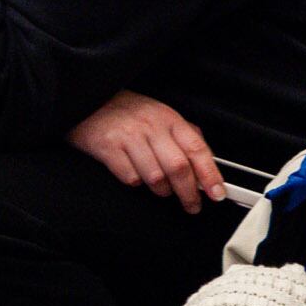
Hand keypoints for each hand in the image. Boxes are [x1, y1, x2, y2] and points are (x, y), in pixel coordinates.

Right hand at [68, 91, 222, 212]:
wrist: (87, 100)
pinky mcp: (107, 148)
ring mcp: (128, 137)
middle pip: (178, 168)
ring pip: (155, 177)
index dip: (210, 175)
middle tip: (192, 205)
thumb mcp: (160, 114)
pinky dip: (136, 183)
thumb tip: (206, 160)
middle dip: (189, 193)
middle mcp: (150, 126)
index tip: (217, 193)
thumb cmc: (125, 111)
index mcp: (168, 118)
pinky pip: (130, 177)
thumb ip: (183, 134)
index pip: (197, 150)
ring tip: (163, 191)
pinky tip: (136, 176)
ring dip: (162, 191)